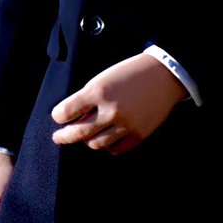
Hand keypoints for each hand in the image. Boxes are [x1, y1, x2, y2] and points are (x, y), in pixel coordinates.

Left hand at [51, 53, 186, 154]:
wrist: (163, 76)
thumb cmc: (130, 74)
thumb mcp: (104, 78)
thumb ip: (88, 98)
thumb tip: (72, 119)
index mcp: (99, 90)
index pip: (67, 111)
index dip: (58, 116)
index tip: (58, 116)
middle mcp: (111, 110)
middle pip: (78, 133)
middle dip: (64, 136)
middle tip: (59, 137)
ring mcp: (125, 124)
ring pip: (96, 144)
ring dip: (88, 140)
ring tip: (87, 134)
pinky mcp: (138, 135)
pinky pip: (115, 149)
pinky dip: (108, 145)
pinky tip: (108, 136)